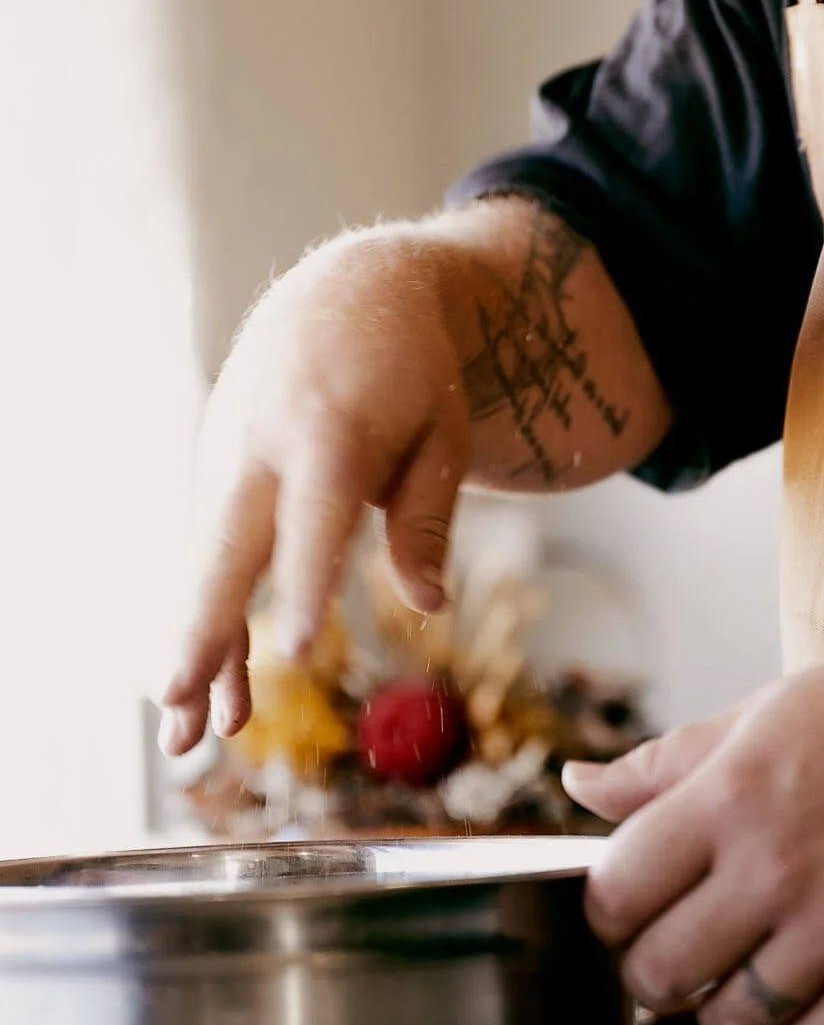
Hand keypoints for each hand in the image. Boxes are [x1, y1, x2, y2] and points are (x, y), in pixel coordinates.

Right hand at [159, 227, 468, 755]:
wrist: (350, 287)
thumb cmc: (412, 368)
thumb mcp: (442, 432)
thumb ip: (426, 518)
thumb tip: (427, 604)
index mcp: (332, 427)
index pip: (314, 519)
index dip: (301, 585)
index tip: (291, 652)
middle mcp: (262, 441)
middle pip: (226, 546)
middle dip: (202, 628)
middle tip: (180, 702)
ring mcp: (229, 453)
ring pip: (207, 562)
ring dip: (197, 647)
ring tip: (189, 736)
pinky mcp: (219, 466)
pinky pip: (213, 552)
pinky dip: (213, 618)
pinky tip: (219, 691)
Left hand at [563, 638, 823, 1024]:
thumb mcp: (760, 716)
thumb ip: (663, 763)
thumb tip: (575, 785)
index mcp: (729, 793)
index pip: (615, 891)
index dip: (607, 913)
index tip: (627, 911)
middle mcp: (775, 864)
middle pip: (658, 971)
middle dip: (651, 974)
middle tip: (673, 956)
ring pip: (728, 1021)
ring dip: (718, 1012)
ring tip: (738, 977)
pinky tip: (793, 1006)